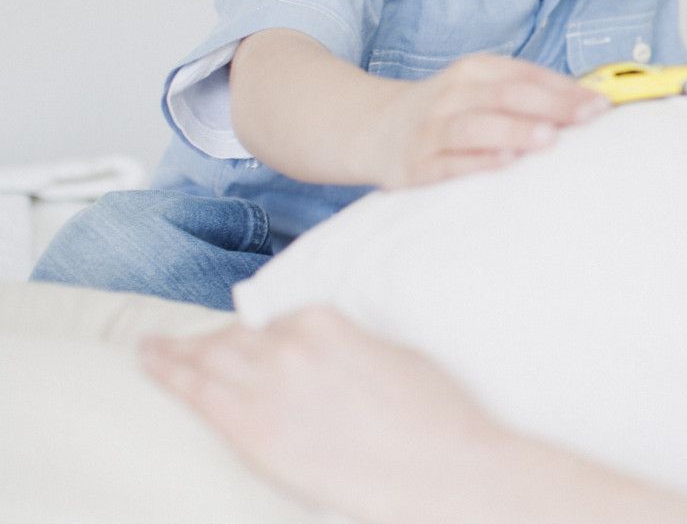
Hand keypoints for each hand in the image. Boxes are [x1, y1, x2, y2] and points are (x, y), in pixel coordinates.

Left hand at [140, 309, 506, 523]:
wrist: (440, 465)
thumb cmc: (433, 413)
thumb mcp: (392, 354)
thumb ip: (344, 347)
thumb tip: (321, 356)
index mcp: (325, 321)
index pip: (272, 320)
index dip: (253, 333)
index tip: (243, 338)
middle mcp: (288, 346)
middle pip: (232, 337)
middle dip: (206, 341)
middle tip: (179, 342)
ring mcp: (265, 386)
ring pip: (205, 358)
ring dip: (173, 351)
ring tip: (150, 349)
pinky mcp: (251, 430)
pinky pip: (194, 393)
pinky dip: (165, 372)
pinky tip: (148, 362)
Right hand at [369, 53, 608, 186]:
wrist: (370, 129)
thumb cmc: (446, 111)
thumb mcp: (479, 89)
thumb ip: (526, 94)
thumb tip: (589, 105)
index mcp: (473, 71)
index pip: (524, 75)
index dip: (565, 89)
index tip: (602, 104)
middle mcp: (452, 96)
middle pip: (506, 96)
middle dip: (552, 106)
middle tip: (589, 117)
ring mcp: (432, 130)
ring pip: (476, 127)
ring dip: (515, 131)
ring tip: (550, 138)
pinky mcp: (416, 165)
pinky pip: (449, 163)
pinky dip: (478, 162)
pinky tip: (506, 163)